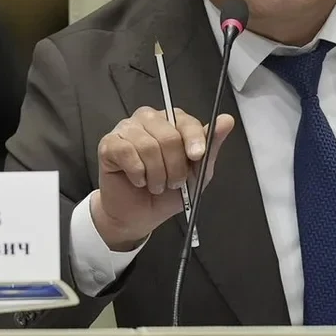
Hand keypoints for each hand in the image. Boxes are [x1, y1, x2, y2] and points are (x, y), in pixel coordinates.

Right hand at [90, 107, 234, 250]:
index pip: (185, 120)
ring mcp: (127, 129)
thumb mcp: (197, 174)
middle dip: (175, 166)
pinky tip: (138, 179)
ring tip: (155, 184)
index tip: (196, 156)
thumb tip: (226, 121)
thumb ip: (210, 147)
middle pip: (168, 135)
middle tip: (173, 182)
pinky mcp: (109, 143)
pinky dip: (137, 172)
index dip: (193, 139)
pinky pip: (126, 152)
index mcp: (172, 123)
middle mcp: (149, 120)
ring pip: (148, 145)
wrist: (140, 215)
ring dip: (156, 174)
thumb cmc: (167, 192)